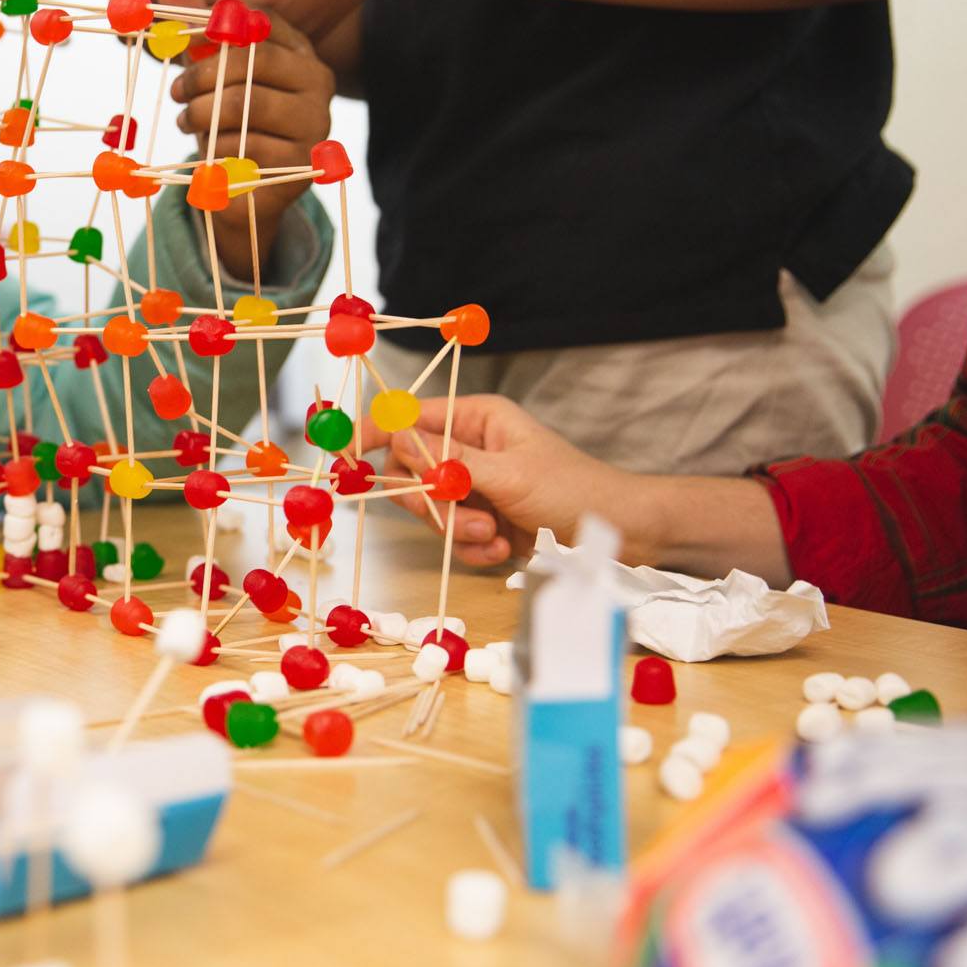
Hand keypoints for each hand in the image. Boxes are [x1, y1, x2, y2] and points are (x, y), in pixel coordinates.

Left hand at [170, 12, 334, 276]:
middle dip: (201, 76)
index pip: (258, 20)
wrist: (242, 190)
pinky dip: (217, 149)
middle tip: (176, 92)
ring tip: (186, 121)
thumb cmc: (228, 120)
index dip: (212, 25)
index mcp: (299, 48)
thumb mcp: (208, 71)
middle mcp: (318, 80)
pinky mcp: (303, 161)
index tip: (180, 40)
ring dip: (201, 114)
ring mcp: (315, 121)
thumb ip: (193, 28)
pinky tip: (210, 154)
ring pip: (244, 103)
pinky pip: (246, 144)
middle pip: (251, 60)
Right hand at [364, 395, 640, 567]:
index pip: (409, 418)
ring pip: (430, 509)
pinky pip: (450, 537)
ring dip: (458, 529)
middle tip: (467, 517)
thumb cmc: (574, 490)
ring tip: (495, 536)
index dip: (376, 434)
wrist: (619, 535)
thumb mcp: (508, 472)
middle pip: (411, 470)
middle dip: (434, 502)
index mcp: (476, 419)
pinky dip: (473, 548)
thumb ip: (448, 458)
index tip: (347, 456)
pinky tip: (504, 548)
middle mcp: (469, 448)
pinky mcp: (481, 520)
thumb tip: (397, 437)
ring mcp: (473, 486)